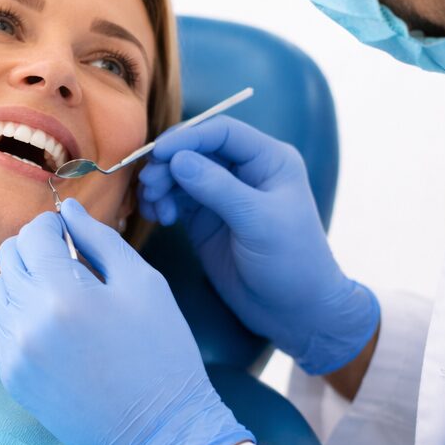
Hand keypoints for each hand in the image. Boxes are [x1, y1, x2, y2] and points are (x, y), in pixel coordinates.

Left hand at [0, 199, 253, 444]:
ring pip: (1, 292)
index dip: (52, 224)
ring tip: (64, 297)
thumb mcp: (143, 283)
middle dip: (36, 249)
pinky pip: (1, 329)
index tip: (69, 231)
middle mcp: (29, 321)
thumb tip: (69, 210)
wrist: (160, 431)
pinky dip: (21, 317)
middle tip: (68, 260)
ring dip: (26, 282)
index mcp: (63, 293)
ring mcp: (16, 354)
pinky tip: (55, 327)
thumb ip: (100, 240)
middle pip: (9, 259)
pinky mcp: (12, 379)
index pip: (32, 234)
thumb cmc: (161, 353)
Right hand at [137, 116, 379, 375]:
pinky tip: (160, 216)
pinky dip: (163, 202)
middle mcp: (246, 171)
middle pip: (197, 150)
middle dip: (169, 163)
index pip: (223, 133)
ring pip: (182, 174)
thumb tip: (177, 159)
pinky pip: (177, 199)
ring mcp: (224, 195)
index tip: (159, 153)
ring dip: (162, 184)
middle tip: (149, 184)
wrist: (295, 311)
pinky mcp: (207, 219)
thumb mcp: (258, 221)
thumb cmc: (291, 261)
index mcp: (269, 160)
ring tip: (152, 205)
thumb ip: (218, 188)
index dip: (188, 137)